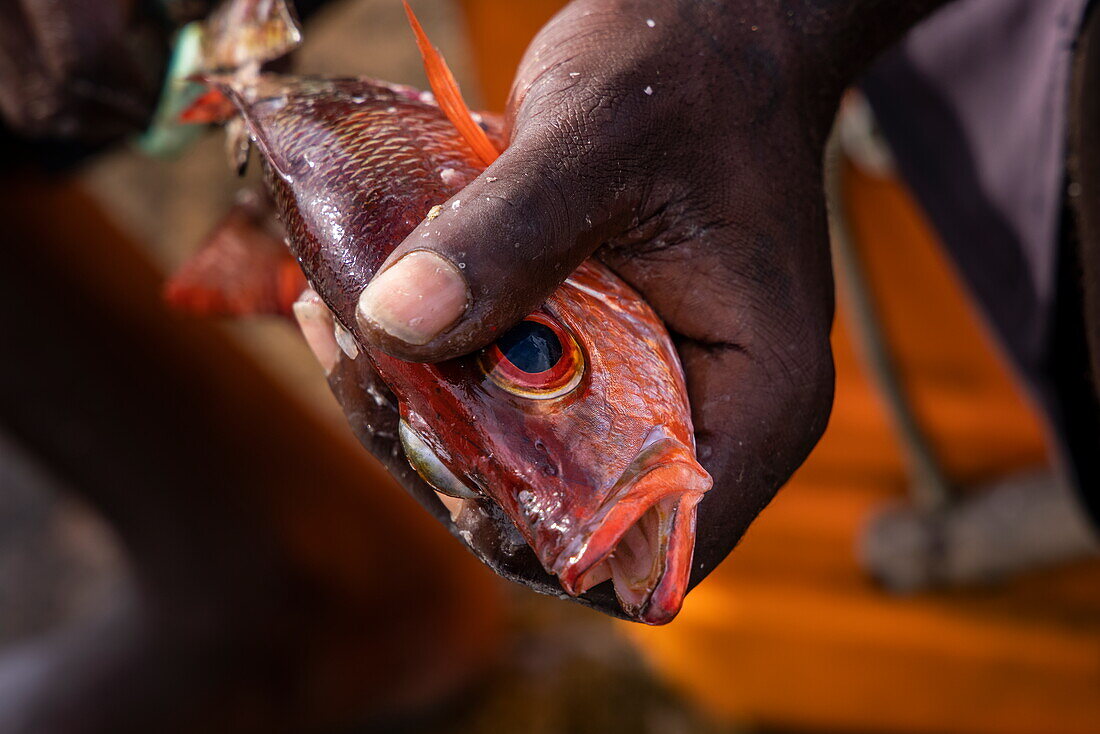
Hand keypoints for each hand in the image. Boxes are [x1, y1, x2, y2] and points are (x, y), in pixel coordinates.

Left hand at [342, 0, 949, 585]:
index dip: (554, 543)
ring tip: (346, 334)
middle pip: (576, 517)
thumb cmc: (686, 72)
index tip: (451, 466)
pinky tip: (372, 312)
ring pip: (531, 462)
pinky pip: (516, 399)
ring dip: (433, 417)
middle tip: (366, 377)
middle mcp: (711, 413)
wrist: (710, 29)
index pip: (663, 552)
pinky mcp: (603, 353)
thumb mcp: (599, 138)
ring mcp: (652, 386)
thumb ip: (508, 233)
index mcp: (756, 397)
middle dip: (461, 466)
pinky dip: (443, 370)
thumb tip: (397, 326)